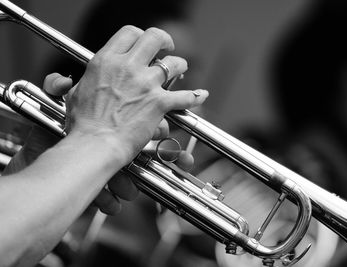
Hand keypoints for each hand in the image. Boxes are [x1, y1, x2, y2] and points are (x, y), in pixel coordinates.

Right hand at [66, 26, 207, 164]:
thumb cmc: (84, 124)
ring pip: (173, 63)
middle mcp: (128, 67)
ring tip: (181, 69)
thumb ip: (88, 80)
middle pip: (154, 38)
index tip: (144, 43)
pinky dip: (195, 97)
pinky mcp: (159, 103)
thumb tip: (82, 78)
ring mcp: (145, 84)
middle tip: (167, 48)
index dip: (140, 36)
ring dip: (180, 65)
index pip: (129, 33)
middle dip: (164, 41)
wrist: (95, 144)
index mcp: (107, 61)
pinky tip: (200, 95)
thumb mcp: (77, 93)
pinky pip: (185, 97)